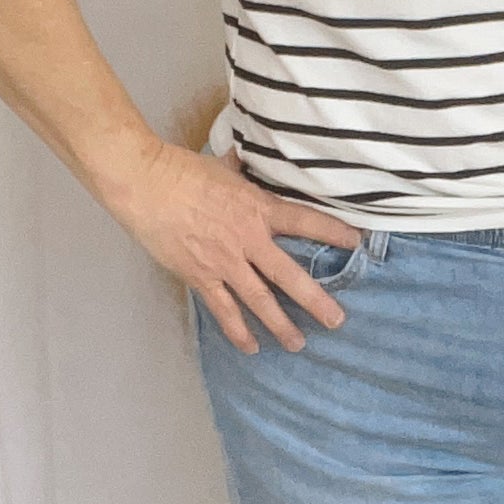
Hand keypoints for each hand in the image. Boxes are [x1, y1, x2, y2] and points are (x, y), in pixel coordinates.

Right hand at [108, 139, 361, 353]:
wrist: (145, 184)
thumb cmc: (182, 169)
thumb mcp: (223, 167)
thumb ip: (239, 171)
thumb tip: (244, 157)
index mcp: (259, 208)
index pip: (306, 221)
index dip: (334, 232)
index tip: (357, 243)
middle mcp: (249, 240)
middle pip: (290, 275)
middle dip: (315, 300)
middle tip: (337, 321)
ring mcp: (225, 263)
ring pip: (260, 301)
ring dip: (280, 325)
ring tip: (298, 344)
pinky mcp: (200, 277)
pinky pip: (224, 310)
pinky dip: (237, 331)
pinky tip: (251, 347)